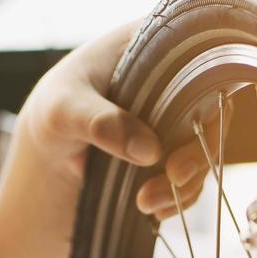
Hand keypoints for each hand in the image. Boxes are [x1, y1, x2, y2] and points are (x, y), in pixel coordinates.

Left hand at [17, 21, 214, 220]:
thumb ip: (99, 123)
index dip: (207, 95)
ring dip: (185, 183)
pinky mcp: (171, 155)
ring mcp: (175, 122)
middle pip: (211, 114)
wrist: (45, 148)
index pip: (199, 61)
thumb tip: (149, 151)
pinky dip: (178, 198)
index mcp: (152, 48)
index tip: (191, 131)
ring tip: (147, 203)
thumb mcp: (64, 111)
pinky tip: (154, 209)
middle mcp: (173, 82)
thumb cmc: (52, 111)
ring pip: (203, 151)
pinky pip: (190, 178)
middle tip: (173, 176)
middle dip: (197, 152)